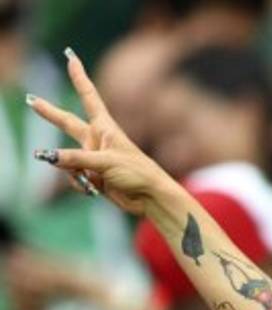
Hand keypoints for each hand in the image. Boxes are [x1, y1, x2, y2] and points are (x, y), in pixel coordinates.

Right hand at [26, 48, 174, 215]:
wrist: (150, 199)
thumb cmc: (138, 173)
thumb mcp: (106, 163)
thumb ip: (76, 159)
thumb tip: (49, 157)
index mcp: (105, 128)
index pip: (88, 97)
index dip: (79, 77)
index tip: (72, 57)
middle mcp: (97, 140)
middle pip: (67, 123)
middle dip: (49, 113)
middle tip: (31, 100)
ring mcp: (93, 158)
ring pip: (66, 159)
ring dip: (73, 171)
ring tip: (93, 180)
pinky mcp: (93, 175)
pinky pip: (73, 176)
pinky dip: (80, 184)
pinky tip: (94, 190)